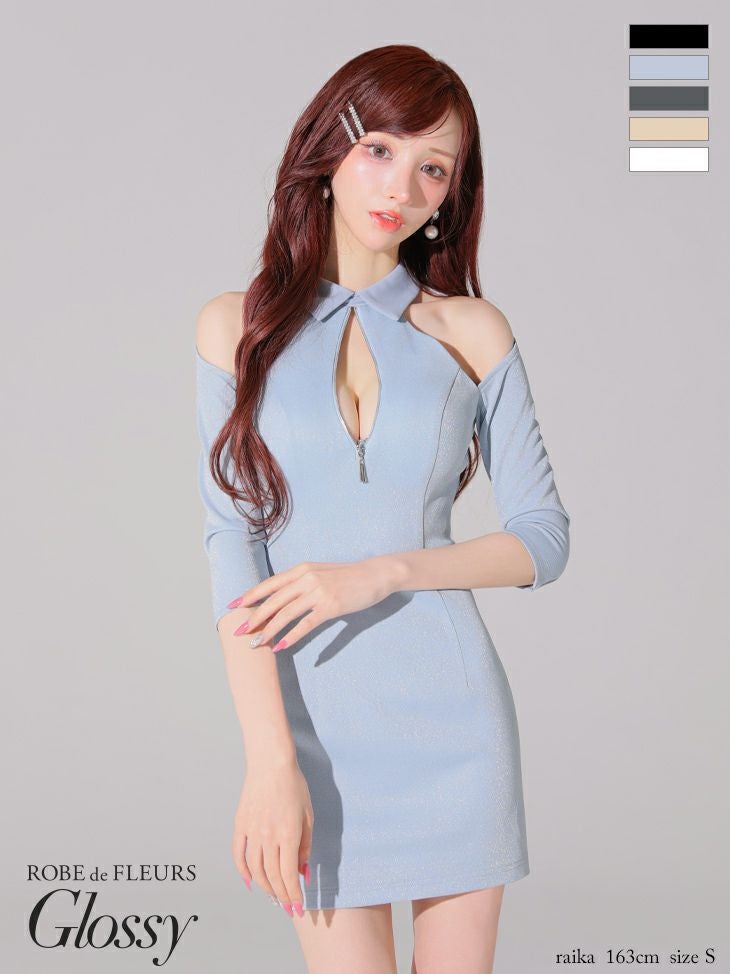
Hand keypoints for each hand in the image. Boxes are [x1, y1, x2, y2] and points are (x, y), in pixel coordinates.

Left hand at [226, 558, 396, 651]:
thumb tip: (282, 597)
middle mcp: (306, 578)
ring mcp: (318, 592)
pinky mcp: (330, 606)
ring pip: (285, 614)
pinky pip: (306, 624)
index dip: (250, 595)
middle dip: (254, 617)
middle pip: (273, 601)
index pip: (270, 584)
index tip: (233, 606)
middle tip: (239, 631)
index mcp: (301, 569)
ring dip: (269, 630)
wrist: (375, 574)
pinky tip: (281, 646)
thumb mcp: (320, 573)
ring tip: (257, 644)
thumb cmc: (348, 576)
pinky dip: (292, 636)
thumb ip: (301, 582)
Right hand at [232, 757, 313, 916]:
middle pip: (272, 876)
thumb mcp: (308, 815)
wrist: (271, 763)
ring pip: (255, 870)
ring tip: (273, 897)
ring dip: (264, 887)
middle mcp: (267, 837)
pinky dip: (243, 871)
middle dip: (281, 896)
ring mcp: (251, 832)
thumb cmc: (294, 786)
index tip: (298, 907)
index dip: (293, 895)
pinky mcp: (240, 824)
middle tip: (287, 908)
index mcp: (287, 835)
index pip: (289, 875)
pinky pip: (238, 854)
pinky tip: (250, 882)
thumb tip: (303, 871)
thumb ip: (306, 845)